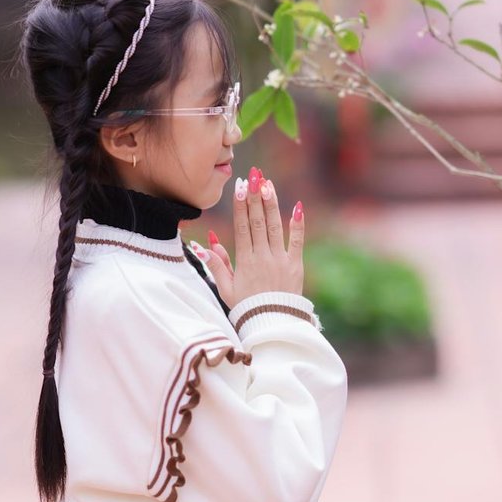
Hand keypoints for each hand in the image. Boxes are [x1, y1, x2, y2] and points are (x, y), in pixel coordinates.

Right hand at [191, 168, 304, 309]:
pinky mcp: (295, 265)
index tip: (240, 186)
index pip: (242, 227)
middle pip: (258, 222)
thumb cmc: (247, 308)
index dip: (240, 205)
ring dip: (271, 204)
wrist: (272, 325)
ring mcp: (280, 260)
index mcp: (245, 261)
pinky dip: (297, 224)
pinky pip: (297, 241)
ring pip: (274, 227)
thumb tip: (204, 243)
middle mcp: (262, 257)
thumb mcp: (226, 289)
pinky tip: (296, 207)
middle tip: (254, 175)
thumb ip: (217, 265)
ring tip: (268, 183)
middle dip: (255, 197)